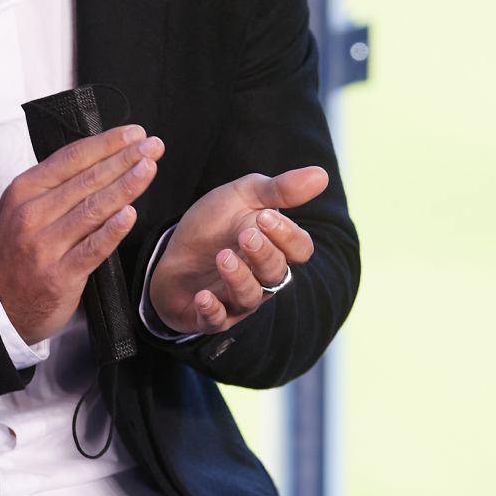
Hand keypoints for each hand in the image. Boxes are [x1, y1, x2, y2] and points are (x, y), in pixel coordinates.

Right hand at [0, 125, 162, 344]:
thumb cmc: (19, 252)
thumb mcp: (24, 208)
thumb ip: (56, 186)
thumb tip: (102, 158)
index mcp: (24, 191)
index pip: (71, 158)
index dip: (106, 143)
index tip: (134, 134)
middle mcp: (32, 214)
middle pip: (86, 179)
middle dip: (124, 159)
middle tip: (153, 145)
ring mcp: (44, 245)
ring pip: (93, 209)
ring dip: (125, 185)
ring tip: (148, 169)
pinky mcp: (59, 275)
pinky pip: (92, 248)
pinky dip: (112, 230)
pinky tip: (130, 214)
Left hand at [147, 167, 328, 335]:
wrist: (173, 249)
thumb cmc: (215, 223)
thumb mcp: (243, 196)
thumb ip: (279, 189)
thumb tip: (322, 174)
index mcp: (275, 248)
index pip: (299, 249)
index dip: (287, 236)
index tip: (265, 217)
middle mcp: (261, 278)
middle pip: (277, 273)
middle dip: (264, 255)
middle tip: (246, 234)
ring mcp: (235, 299)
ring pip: (250, 298)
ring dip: (239, 279)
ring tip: (224, 257)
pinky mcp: (208, 315)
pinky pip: (215, 321)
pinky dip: (211, 310)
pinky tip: (202, 296)